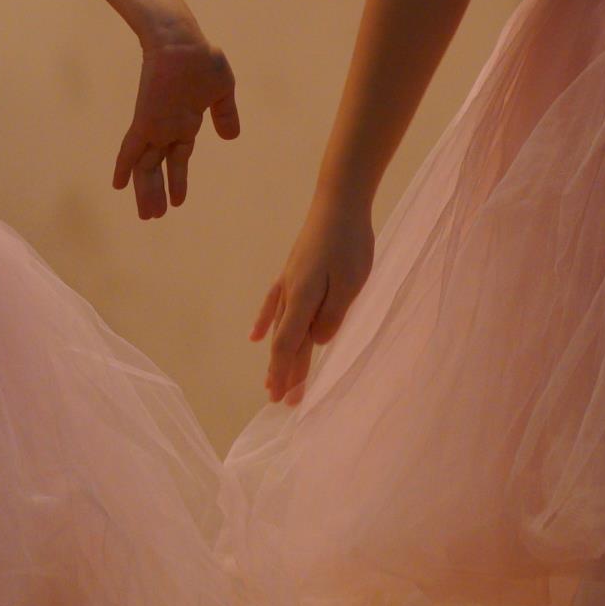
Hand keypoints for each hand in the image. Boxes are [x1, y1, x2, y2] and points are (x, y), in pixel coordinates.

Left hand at [114, 30, 240, 220]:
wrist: (183, 43)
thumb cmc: (201, 61)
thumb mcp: (221, 91)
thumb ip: (224, 114)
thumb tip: (231, 137)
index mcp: (185, 122)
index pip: (179, 157)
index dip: (177, 179)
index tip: (177, 201)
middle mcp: (168, 128)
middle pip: (159, 167)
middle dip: (157, 192)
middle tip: (152, 216)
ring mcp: (156, 126)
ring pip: (147, 166)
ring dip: (146, 191)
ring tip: (147, 215)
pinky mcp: (145, 121)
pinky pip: (132, 149)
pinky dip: (124, 166)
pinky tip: (119, 184)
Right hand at [249, 198, 375, 403]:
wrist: (338, 203)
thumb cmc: (349, 243)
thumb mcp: (350, 283)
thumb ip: (332, 315)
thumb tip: (317, 341)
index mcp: (304, 299)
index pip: (288, 344)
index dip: (284, 372)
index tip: (282, 398)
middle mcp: (290, 295)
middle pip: (283, 341)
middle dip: (283, 372)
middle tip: (282, 403)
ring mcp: (289, 283)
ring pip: (279, 327)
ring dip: (277, 356)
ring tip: (271, 382)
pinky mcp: (293, 273)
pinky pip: (273, 304)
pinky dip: (264, 321)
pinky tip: (254, 336)